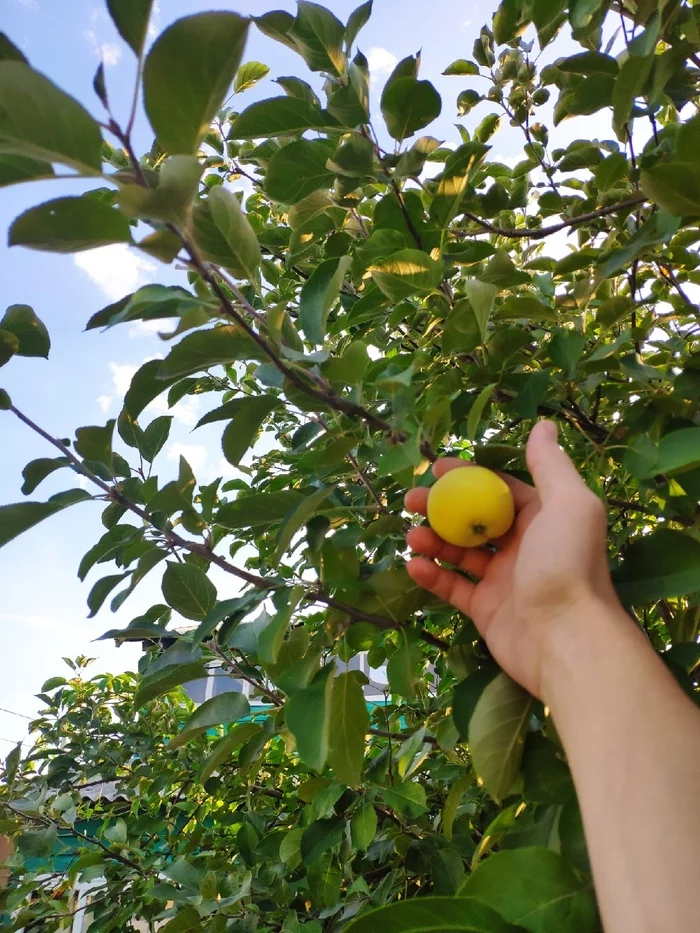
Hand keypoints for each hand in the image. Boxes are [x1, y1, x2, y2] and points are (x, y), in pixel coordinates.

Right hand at [404, 420, 621, 698]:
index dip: (468, 476)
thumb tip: (543, 425)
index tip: (436, 468)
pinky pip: (452, 587)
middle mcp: (523, 546)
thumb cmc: (567, 564)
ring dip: (432, 540)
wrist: (566, 640)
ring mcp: (503, 579)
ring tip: (410, 535)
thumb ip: (550, 466)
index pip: (500, 489)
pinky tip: (413, 565)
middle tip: (411, 500)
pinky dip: (432, 575)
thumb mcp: (568, 504)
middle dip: (441, 507)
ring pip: (459, 552)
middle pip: (474, 518)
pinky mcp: (486, 610)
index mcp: (543, 518)